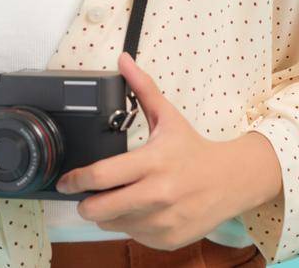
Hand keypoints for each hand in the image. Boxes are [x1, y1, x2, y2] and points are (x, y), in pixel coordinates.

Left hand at [55, 52, 283, 250]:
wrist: (232, 180)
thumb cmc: (195, 150)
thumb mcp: (168, 118)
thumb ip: (143, 89)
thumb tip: (124, 60)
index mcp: (153, 161)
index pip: (101, 176)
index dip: (75, 180)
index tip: (66, 181)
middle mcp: (157, 194)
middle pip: (99, 209)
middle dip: (85, 203)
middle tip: (86, 195)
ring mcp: (162, 220)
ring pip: (112, 224)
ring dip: (108, 214)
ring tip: (120, 198)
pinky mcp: (167, 239)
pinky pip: (131, 236)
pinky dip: (129, 225)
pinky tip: (140, 210)